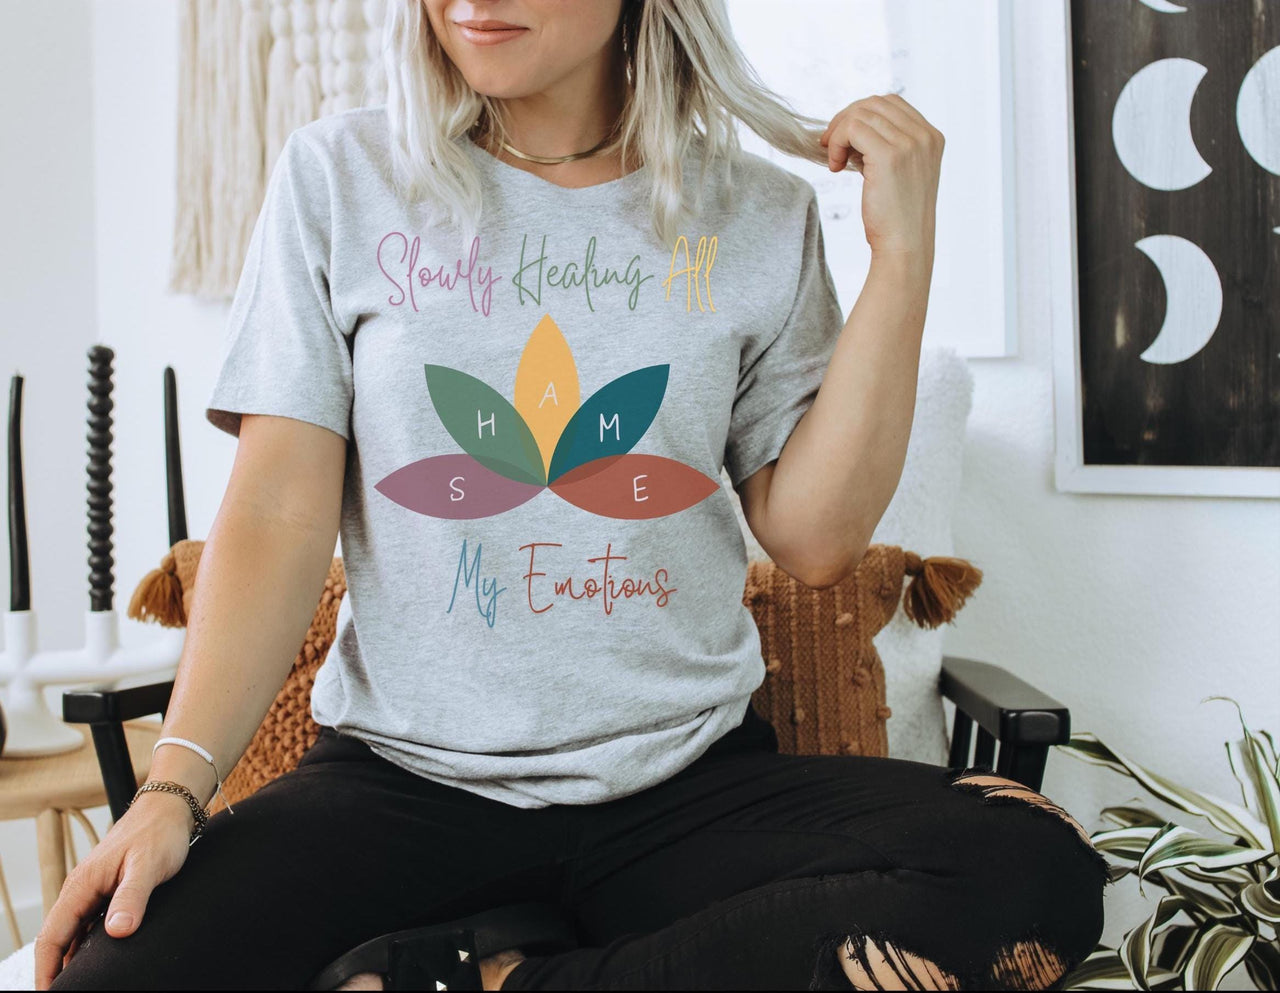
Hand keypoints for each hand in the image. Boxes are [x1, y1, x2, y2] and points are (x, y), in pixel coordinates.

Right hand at [34, 793, 194, 988]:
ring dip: (72, 960)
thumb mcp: (148, 866)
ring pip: (74, 933)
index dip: (47, 969)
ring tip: (81, 985)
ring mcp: (94, 891)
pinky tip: (99, 961)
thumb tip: (118, 932)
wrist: (170, 809)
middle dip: (56, 970)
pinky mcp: (109, 891)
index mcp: (81, 885)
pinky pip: (90, 925)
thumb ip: (132, 897)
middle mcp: (81, 890)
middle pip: (58, 939)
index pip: (52, 937)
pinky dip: (88, 946)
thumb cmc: (159, 833)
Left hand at [820, 93, 943, 258]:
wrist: (905, 247)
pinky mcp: (889, 155)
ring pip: (861, 114)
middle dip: (846, 120)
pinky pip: (852, 128)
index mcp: (931, 137)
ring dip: (838, 133)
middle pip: (874, 103)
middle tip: (831, 146)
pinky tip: (835, 166)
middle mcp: (925, 136)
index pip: (891, 104)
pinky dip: (836, 142)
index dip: (861, 115)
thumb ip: (889, 146)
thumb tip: (854, 127)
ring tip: (835, 161)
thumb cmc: (897, 218)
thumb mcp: (901, 174)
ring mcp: (910, 143)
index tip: (846, 141)